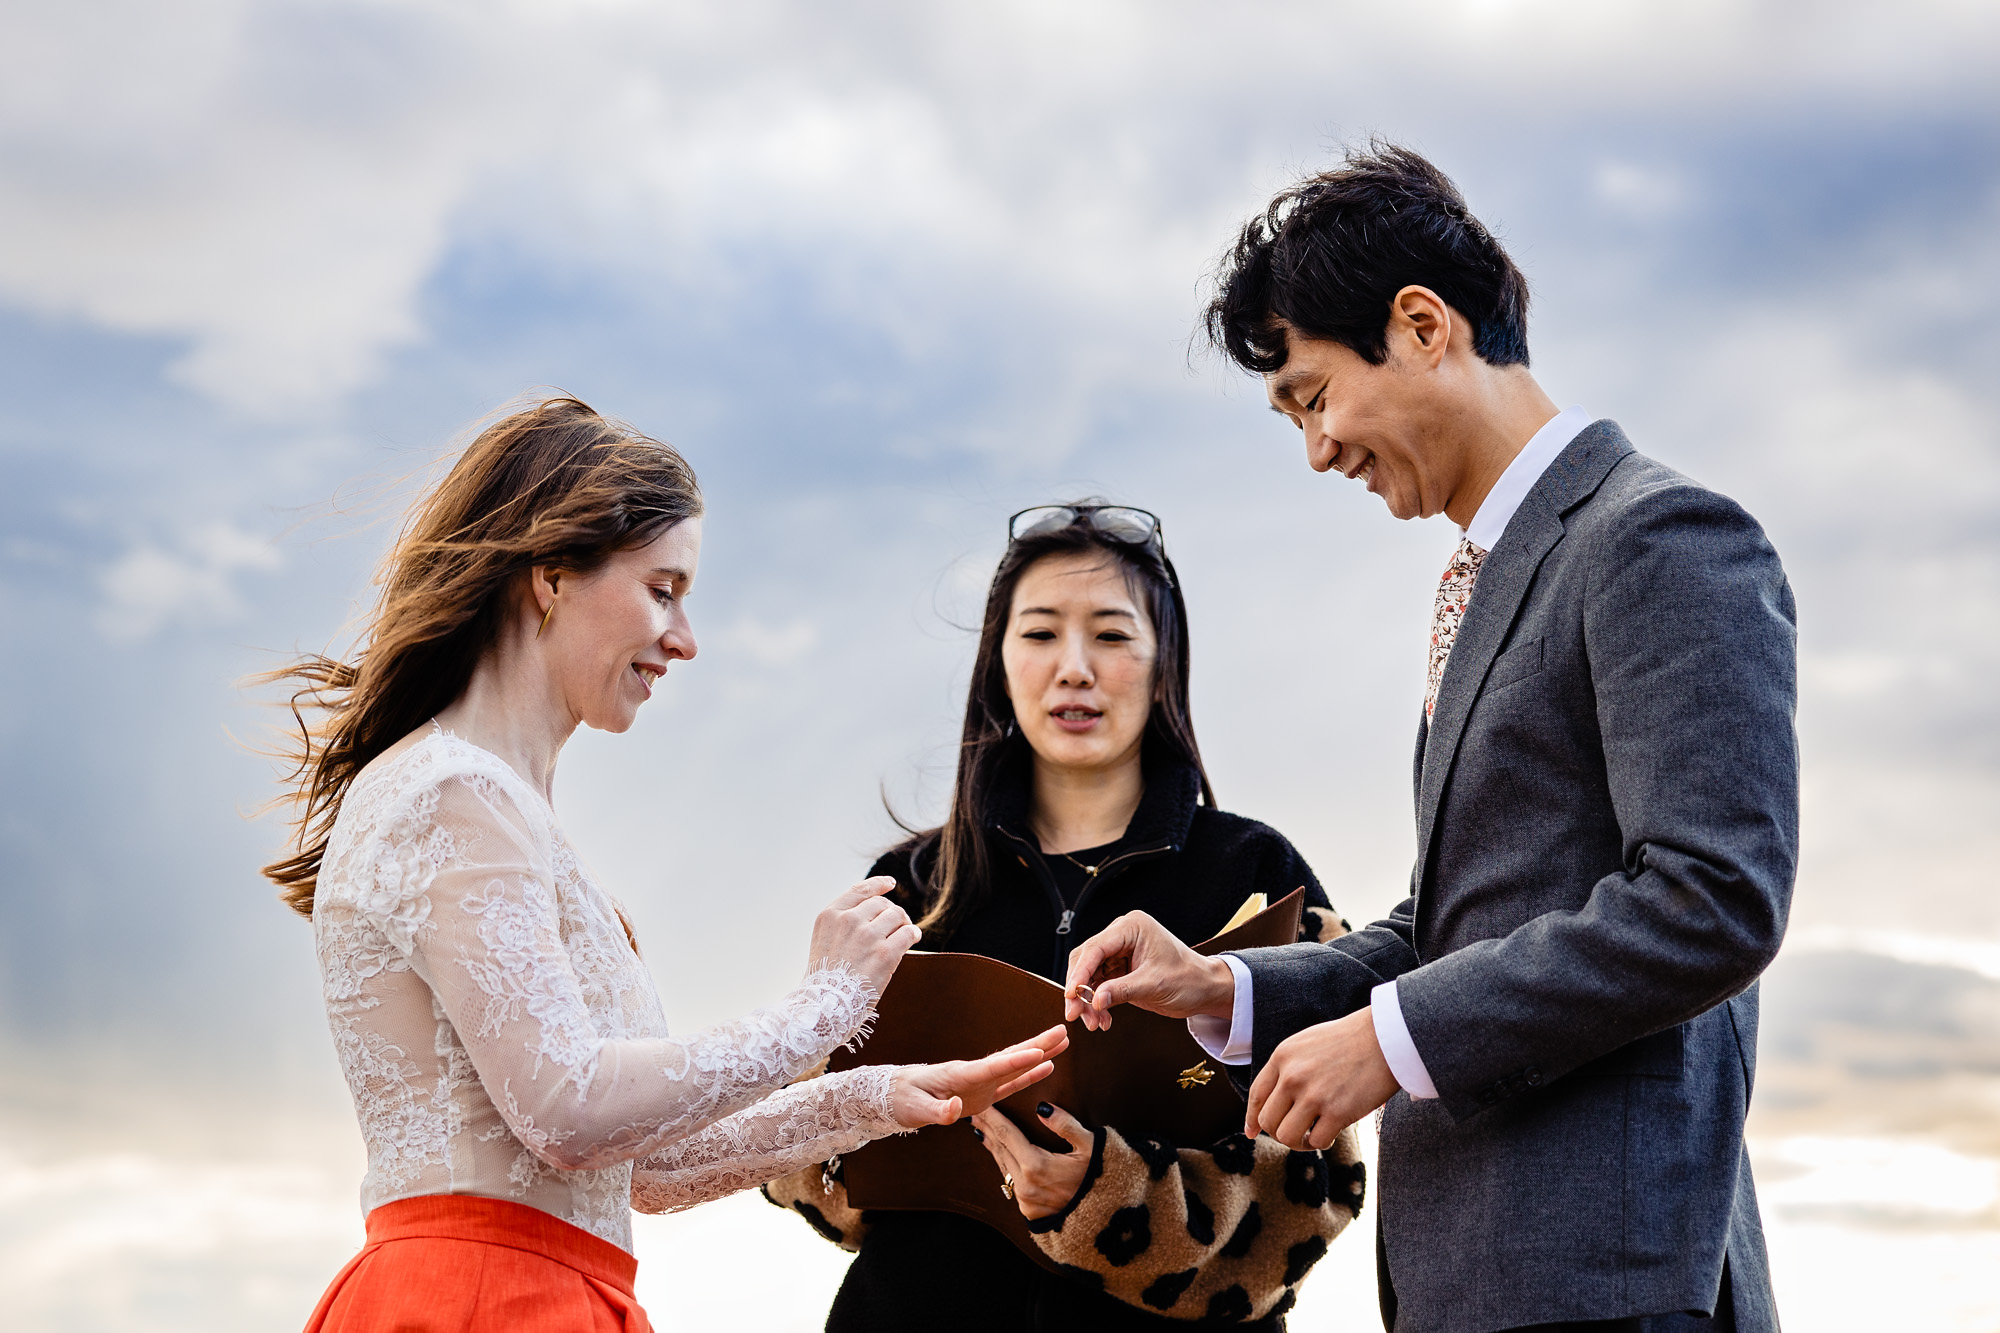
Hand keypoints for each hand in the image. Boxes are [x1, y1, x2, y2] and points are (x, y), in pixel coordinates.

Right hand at [808, 876, 920, 996]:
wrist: (826, 1006)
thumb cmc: (826, 979)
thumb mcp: (824, 941)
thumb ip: (843, 923)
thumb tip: (876, 909)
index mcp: (830, 916)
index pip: (859, 891)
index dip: (878, 884)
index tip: (890, 884)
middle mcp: (848, 921)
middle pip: (882, 903)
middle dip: (892, 912)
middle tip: (898, 925)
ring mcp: (867, 936)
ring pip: (897, 915)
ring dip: (904, 923)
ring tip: (905, 933)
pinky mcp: (885, 953)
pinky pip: (908, 933)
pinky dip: (913, 934)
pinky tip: (913, 938)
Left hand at [890, 1025, 1069, 1128]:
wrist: (894, 1094)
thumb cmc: (902, 1100)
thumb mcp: (915, 1109)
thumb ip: (938, 1112)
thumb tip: (957, 1110)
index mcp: (958, 1075)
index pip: (991, 1067)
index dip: (1015, 1061)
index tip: (1038, 1051)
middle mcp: (973, 1074)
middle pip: (1010, 1057)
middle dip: (1037, 1045)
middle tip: (1062, 1031)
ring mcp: (980, 1082)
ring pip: (1015, 1065)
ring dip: (1039, 1054)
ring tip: (1063, 1042)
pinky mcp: (981, 1093)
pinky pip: (1010, 1082)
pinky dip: (1028, 1074)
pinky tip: (1047, 1066)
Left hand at [970, 1101, 1093, 1219]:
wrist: (1106, 1219)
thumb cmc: (1101, 1177)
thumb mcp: (1090, 1146)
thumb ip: (1066, 1124)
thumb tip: (1042, 1108)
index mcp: (1036, 1166)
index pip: (1007, 1134)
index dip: (993, 1118)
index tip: (981, 1106)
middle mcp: (1025, 1185)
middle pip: (1000, 1150)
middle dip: (987, 1130)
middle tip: (973, 1114)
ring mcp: (1024, 1200)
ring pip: (1003, 1166)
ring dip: (992, 1147)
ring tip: (981, 1131)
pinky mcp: (1028, 1211)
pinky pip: (1011, 1182)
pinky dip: (1004, 1165)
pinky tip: (1000, 1156)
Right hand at [1061, 910, 1234, 1030]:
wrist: (1205, 989)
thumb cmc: (1188, 979)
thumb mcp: (1154, 985)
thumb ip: (1122, 990)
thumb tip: (1094, 1001)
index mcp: (1132, 927)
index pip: (1096, 948)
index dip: (1080, 972)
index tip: (1071, 994)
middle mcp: (1122, 935)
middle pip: (1086, 960)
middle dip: (1079, 989)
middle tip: (1075, 1014)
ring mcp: (1119, 952)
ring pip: (1088, 975)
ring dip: (1087, 1000)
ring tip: (1093, 1023)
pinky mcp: (1119, 969)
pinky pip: (1098, 985)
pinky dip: (1097, 1003)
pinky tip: (1102, 1019)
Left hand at [1243, 1007, 1399, 1148]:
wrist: (1386, 1037)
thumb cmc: (1349, 1040)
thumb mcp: (1307, 1043)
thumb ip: (1288, 1067)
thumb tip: (1276, 1099)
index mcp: (1282, 1057)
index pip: (1256, 1096)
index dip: (1252, 1119)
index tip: (1252, 1132)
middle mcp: (1292, 1076)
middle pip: (1268, 1121)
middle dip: (1278, 1132)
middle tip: (1296, 1131)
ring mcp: (1314, 1095)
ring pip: (1286, 1136)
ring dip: (1298, 1142)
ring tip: (1311, 1136)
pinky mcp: (1337, 1112)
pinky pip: (1317, 1141)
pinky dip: (1320, 1143)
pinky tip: (1329, 1134)